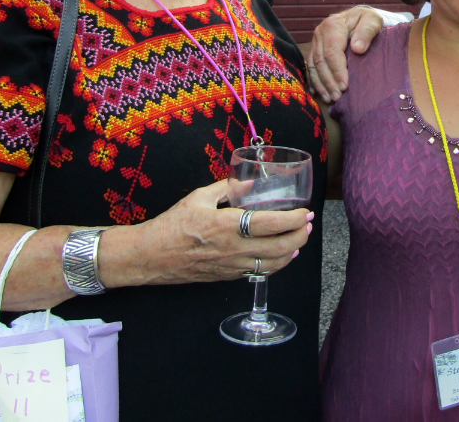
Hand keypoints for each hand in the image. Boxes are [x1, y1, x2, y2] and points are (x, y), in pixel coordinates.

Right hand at [111, 180, 311, 285]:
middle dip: (301, 236)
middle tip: (308, 226)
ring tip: (299, 239)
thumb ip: (227, 188)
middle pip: (281, 248)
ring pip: (273, 265)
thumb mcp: (198, 198)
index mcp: (229, 226)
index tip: (305, 213)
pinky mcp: (227, 277)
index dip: (294, 219)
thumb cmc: (172, 225)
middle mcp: (235, 250)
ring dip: (291, 252)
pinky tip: (280, 256)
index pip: (272, 224)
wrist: (150, 257)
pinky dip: (275, 265)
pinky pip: (259, 273)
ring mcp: (232, 267)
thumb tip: (249, 182)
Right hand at [308, 6, 384, 101]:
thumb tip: (358, 49)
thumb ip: (367, 32)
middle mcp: (320, 33)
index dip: (337, 71)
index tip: (344, 86)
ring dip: (321, 85)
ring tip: (329, 99)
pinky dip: (314, 82)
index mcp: (332, 26)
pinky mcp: (315, 50)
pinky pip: (311, 68)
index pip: (332, 52)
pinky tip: (319, 94)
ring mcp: (315, 42)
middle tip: (337, 97)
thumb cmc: (368, 20)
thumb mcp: (373, 20)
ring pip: (314, 67)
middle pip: (320, 62)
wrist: (359, 17)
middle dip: (328, 81)